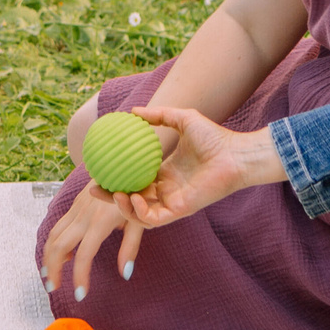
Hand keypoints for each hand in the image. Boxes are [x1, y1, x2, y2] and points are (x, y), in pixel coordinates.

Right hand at [40, 186, 142, 300]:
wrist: (124, 165)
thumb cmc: (136, 194)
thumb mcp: (139, 221)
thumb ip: (130, 248)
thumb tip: (125, 273)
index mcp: (100, 222)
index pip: (85, 255)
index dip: (80, 277)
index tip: (80, 294)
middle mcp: (83, 215)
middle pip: (59, 246)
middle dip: (53, 269)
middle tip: (54, 288)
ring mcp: (76, 209)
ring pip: (53, 235)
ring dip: (48, 257)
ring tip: (49, 275)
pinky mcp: (74, 205)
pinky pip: (58, 227)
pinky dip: (53, 243)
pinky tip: (60, 256)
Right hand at [114, 105, 283, 227]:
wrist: (236, 153)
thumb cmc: (215, 137)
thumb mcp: (182, 119)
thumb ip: (159, 116)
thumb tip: (133, 111)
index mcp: (165, 173)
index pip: (133, 180)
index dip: (115, 179)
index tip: (97, 170)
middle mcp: (166, 190)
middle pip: (131, 200)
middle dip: (110, 199)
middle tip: (94, 189)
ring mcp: (172, 202)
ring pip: (140, 214)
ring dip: (124, 208)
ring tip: (114, 194)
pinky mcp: (181, 211)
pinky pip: (154, 219)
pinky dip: (141, 212)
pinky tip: (134, 198)